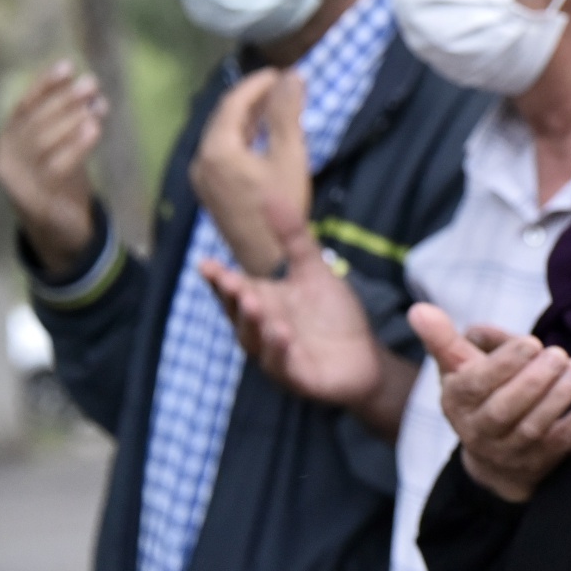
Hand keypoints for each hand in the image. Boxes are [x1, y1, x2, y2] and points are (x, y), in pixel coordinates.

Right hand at [0, 60, 106, 272]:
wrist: (60, 231)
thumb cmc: (62, 179)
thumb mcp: (64, 146)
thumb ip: (71, 120)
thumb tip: (89, 86)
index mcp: (9, 142)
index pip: (24, 107)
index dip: (44, 86)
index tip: (68, 65)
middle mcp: (6, 160)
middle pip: (34, 123)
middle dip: (63, 99)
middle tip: (91, 82)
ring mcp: (17, 182)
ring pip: (42, 143)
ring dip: (71, 118)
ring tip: (97, 103)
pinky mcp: (36, 201)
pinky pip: (56, 168)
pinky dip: (76, 145)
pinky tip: (95, 127)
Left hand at [190, 69, 309, 275]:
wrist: (267, 259)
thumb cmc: (281, 207)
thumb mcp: (289, 156)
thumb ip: (287, 113)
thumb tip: (292, 76)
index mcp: (217, 149)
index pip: (232, 103)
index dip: (257, 84)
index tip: (281, 72)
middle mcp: (201, 160)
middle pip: (224, 118)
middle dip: (253, 99)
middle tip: (282, 87)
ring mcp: (203, 178)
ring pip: (223, 136)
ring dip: (248, 119)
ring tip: (276, 107)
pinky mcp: (211, 192)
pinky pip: (223, 153)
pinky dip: (243, 138)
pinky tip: (262, 137)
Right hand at [201, 198, 416, 439]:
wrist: (364, 356)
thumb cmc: (332, 315)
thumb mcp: (313, 270)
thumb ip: (293, 237)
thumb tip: (271, 195)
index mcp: (262, 303)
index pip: (233, 289)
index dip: (218, 278)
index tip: (205, 263)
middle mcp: (261, 329)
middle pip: (238, 313)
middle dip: (232, 297)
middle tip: (229, 280)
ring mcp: (275, 355)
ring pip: (254, 340)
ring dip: (252, 322)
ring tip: (254, 302)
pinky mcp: (296, 376)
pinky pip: (281, 364)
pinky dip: (279, 350)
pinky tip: (282, 333)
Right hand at [409, 304, 570, 502]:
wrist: (492, 457)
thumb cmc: (478, 394)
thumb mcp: (458, 366)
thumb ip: (444, 338)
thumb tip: (420, 310)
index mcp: (458, 402)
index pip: (476, 385)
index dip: (505, 364)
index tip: (531, 343)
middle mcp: (480, 431)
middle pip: (506, 409)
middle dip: (535, 380)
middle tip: (559, 354)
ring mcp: (512, 450)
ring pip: (535, 426)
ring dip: (560, 396)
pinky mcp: (542, 461)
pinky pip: (564, 443)